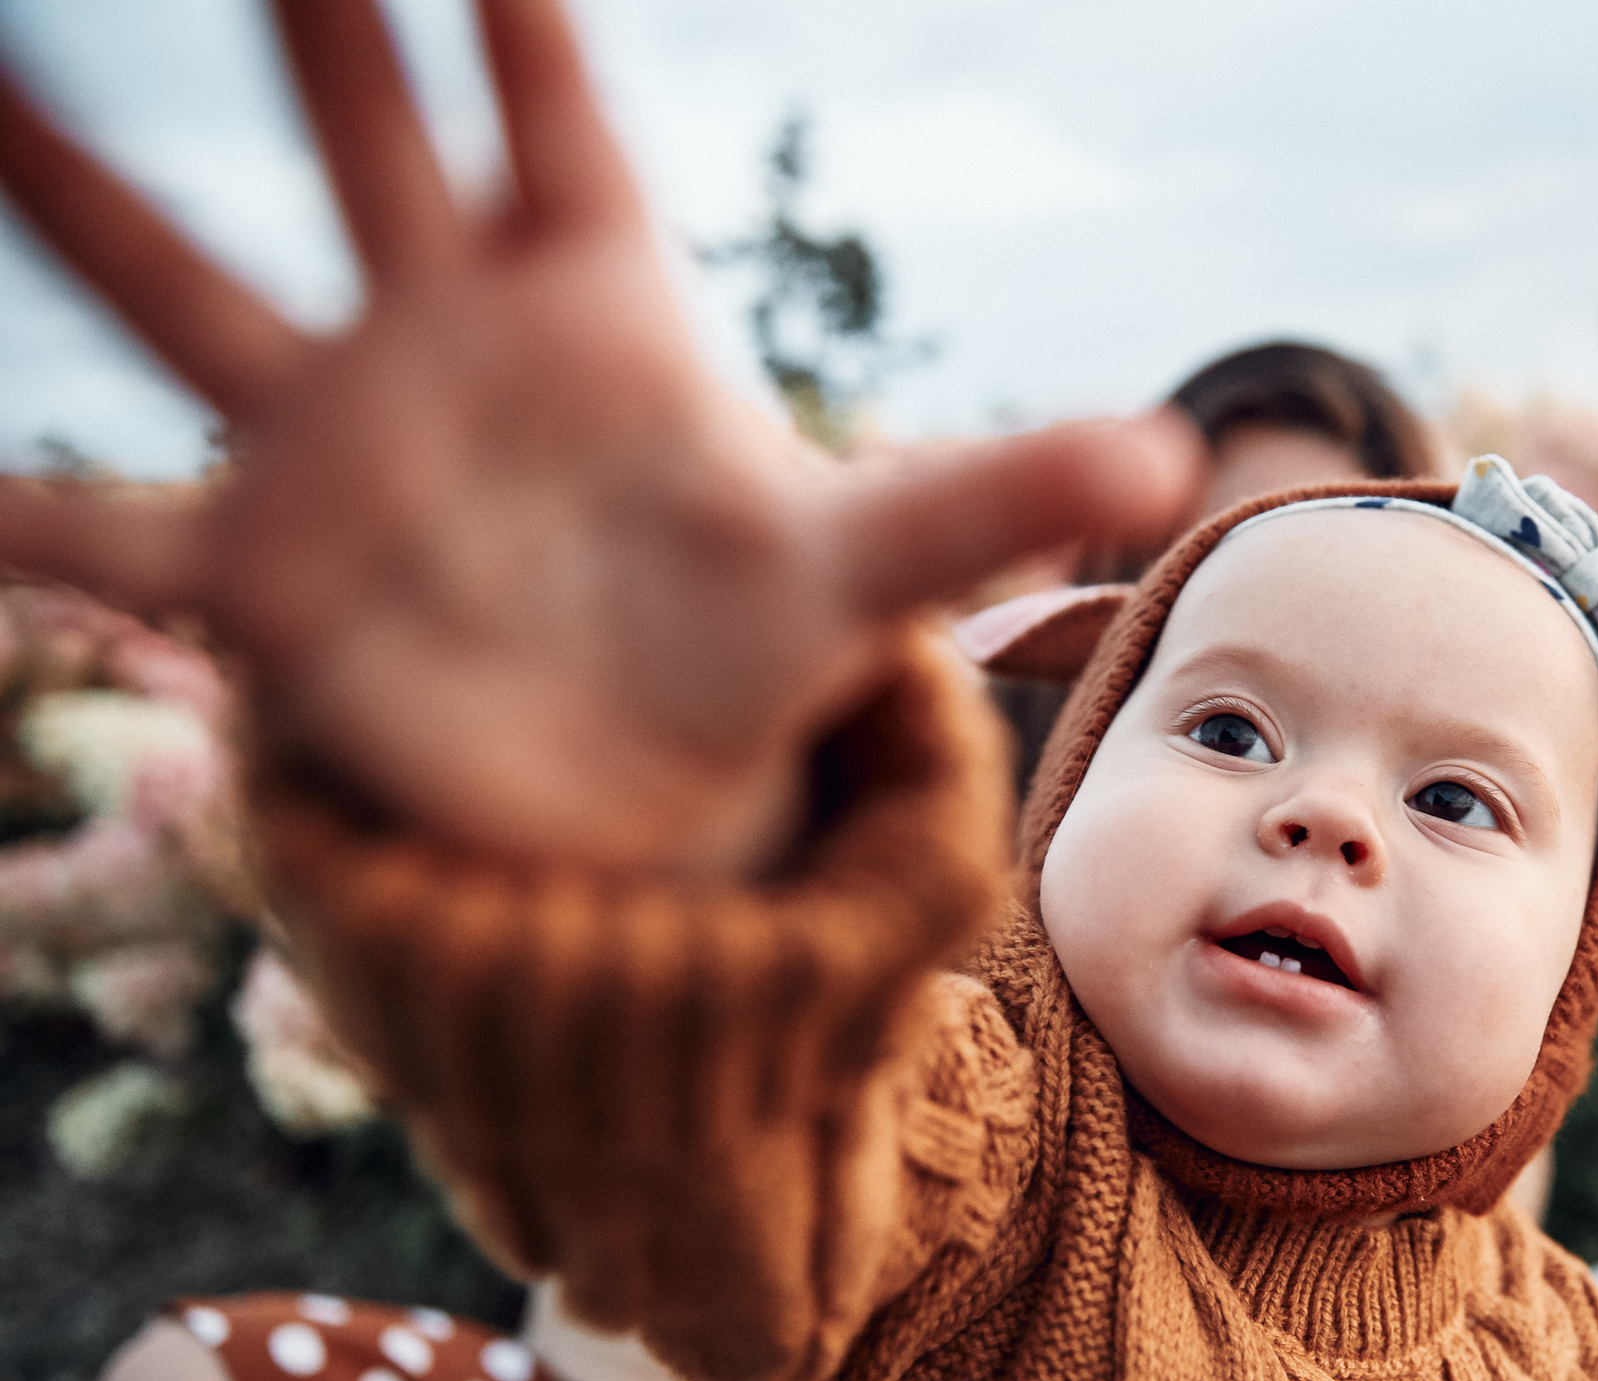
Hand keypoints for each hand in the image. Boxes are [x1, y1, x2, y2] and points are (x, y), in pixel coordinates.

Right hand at [0, 0, 1199, 876]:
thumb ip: (995, 495)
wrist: (631, 773)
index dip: (514, 1)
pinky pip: (118, 537)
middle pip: (364, 139)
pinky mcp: (272, 579)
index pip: (555, 108)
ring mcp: (340, 442)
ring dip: (75, 194)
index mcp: (603, 301)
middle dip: (311, 22)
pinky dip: (28, 525)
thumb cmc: (746, 630)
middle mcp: (450, 336)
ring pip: (189, 293)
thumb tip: (1170, 448)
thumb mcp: (875, 563)